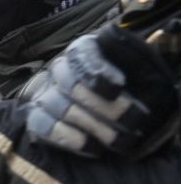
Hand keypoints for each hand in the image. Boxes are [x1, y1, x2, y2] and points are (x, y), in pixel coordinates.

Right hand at [20, 30, 178, 157]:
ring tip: (121, 142)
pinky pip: (42, 126)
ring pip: (57, 106)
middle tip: (133, 121)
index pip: (81, 53)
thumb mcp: (146, 71)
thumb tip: (119, 36)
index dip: (97, 70)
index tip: (119, 86)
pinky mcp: (38, 120)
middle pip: (68, 82)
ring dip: (92, 125)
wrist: (132, 124)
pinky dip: (68, 138)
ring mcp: (46, 95)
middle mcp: (61, 70)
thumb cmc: (140, 93)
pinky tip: (94, 148)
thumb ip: (134, 56)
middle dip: (102, 105)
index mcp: (87, 51)